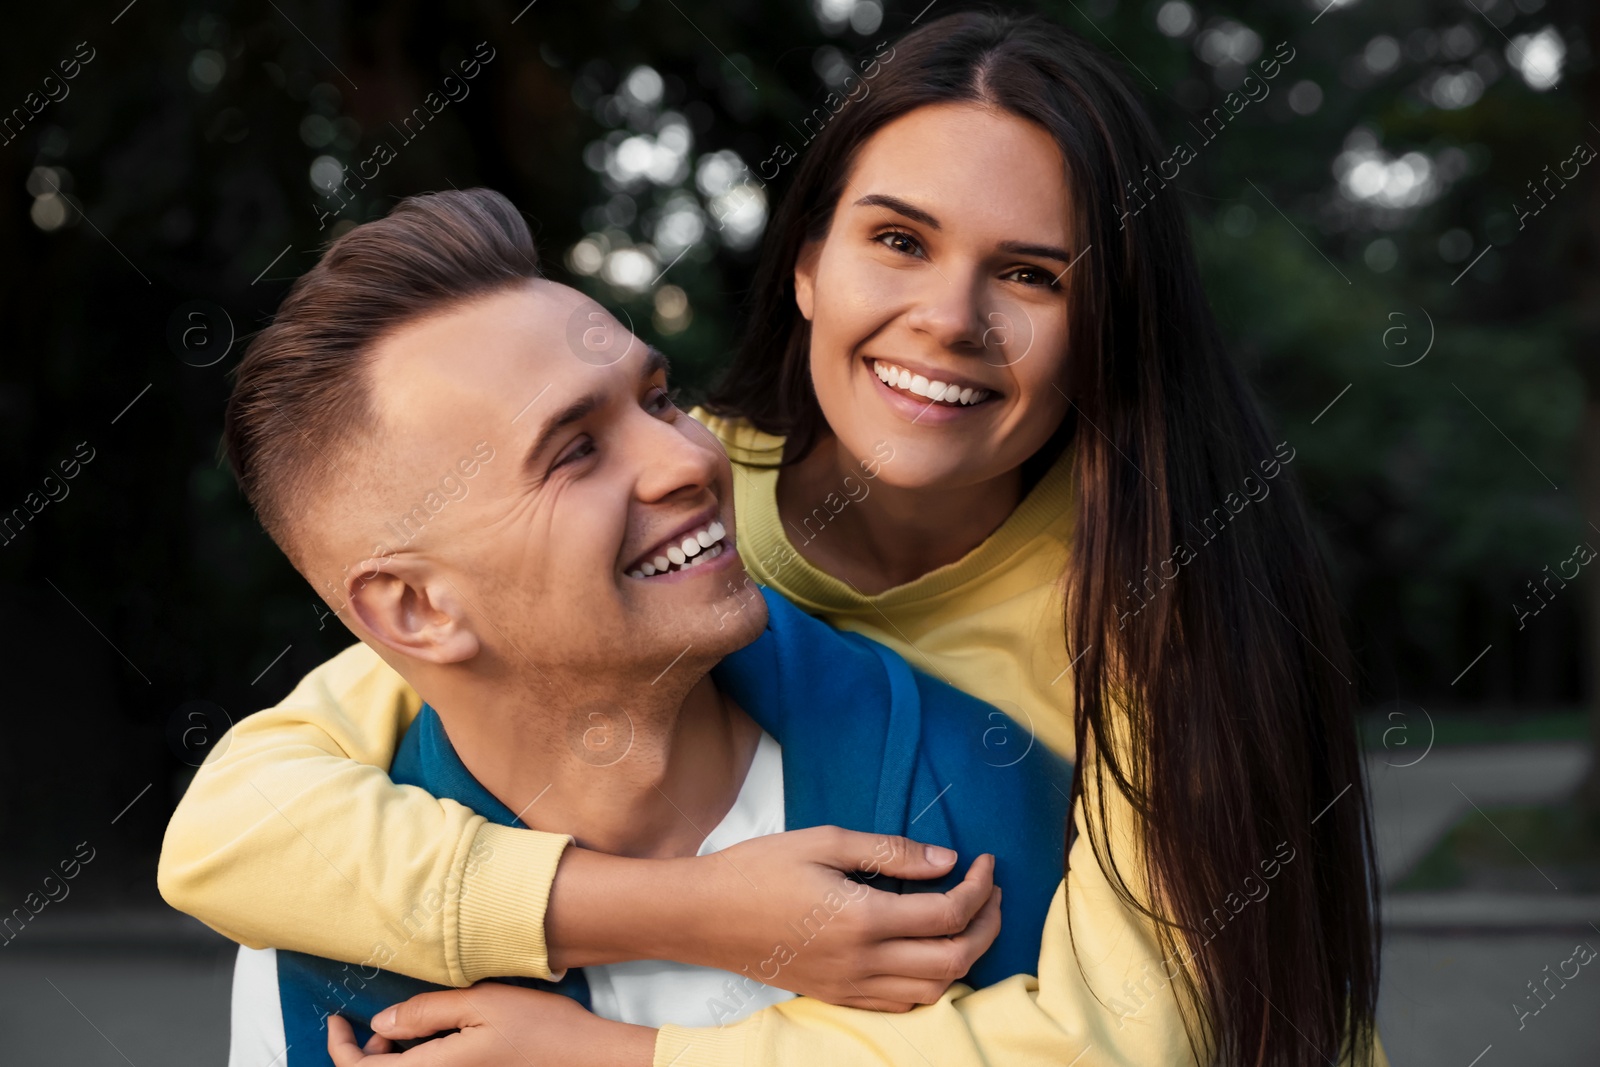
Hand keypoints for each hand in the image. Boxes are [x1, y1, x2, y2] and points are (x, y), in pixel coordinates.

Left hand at [327, 983, 653, 1066]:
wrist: (588, 1060)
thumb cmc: (543, 1030)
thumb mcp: (482, 1004)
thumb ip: (426, 1013)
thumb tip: (383, 1021)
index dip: (340, 1048)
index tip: (337, 1020)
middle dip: (370, 1051)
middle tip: (388, 1018)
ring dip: (397, 1056)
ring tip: (417, 1024)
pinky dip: (420, 1060)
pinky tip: (441, 1038)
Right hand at [656, 828, 1000, 1010]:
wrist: (702, 915)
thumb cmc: (757, 868)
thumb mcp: (824, 841)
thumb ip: (890, 851)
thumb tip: (947, 859)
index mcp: (862, 918)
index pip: (948, 913)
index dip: (979, 888)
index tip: (985, 861)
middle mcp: (862, 961)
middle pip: (954, 959)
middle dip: (987, 925)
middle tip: (991, 891)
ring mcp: (849, 985)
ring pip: (934, 989)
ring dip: (964, 957)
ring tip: (970, 919)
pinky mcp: (836, 995)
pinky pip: (901, 1003)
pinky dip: (930, 982)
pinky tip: (929, 951)